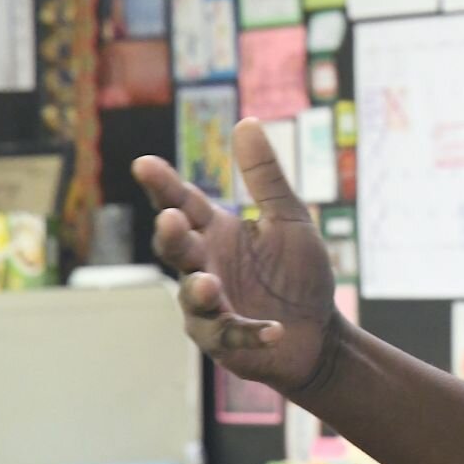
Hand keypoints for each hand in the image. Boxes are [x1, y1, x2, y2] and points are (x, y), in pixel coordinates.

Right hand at [136, 118, 337, 394]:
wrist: (319, 330)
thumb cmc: (298, 272)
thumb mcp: (289, 217)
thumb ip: (265, 177)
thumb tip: (247, 122)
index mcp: (217, 233)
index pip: (185, 204)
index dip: (164, 186)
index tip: (144, 163)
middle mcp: (205, 266)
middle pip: (178, 249)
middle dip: (172, 237)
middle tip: (171, 220)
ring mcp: (210, 307)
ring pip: (193, 297)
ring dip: (200, 290)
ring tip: (209, 284)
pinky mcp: (227, 341)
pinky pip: (233, 336)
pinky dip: (252, 333)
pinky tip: (274, 330)